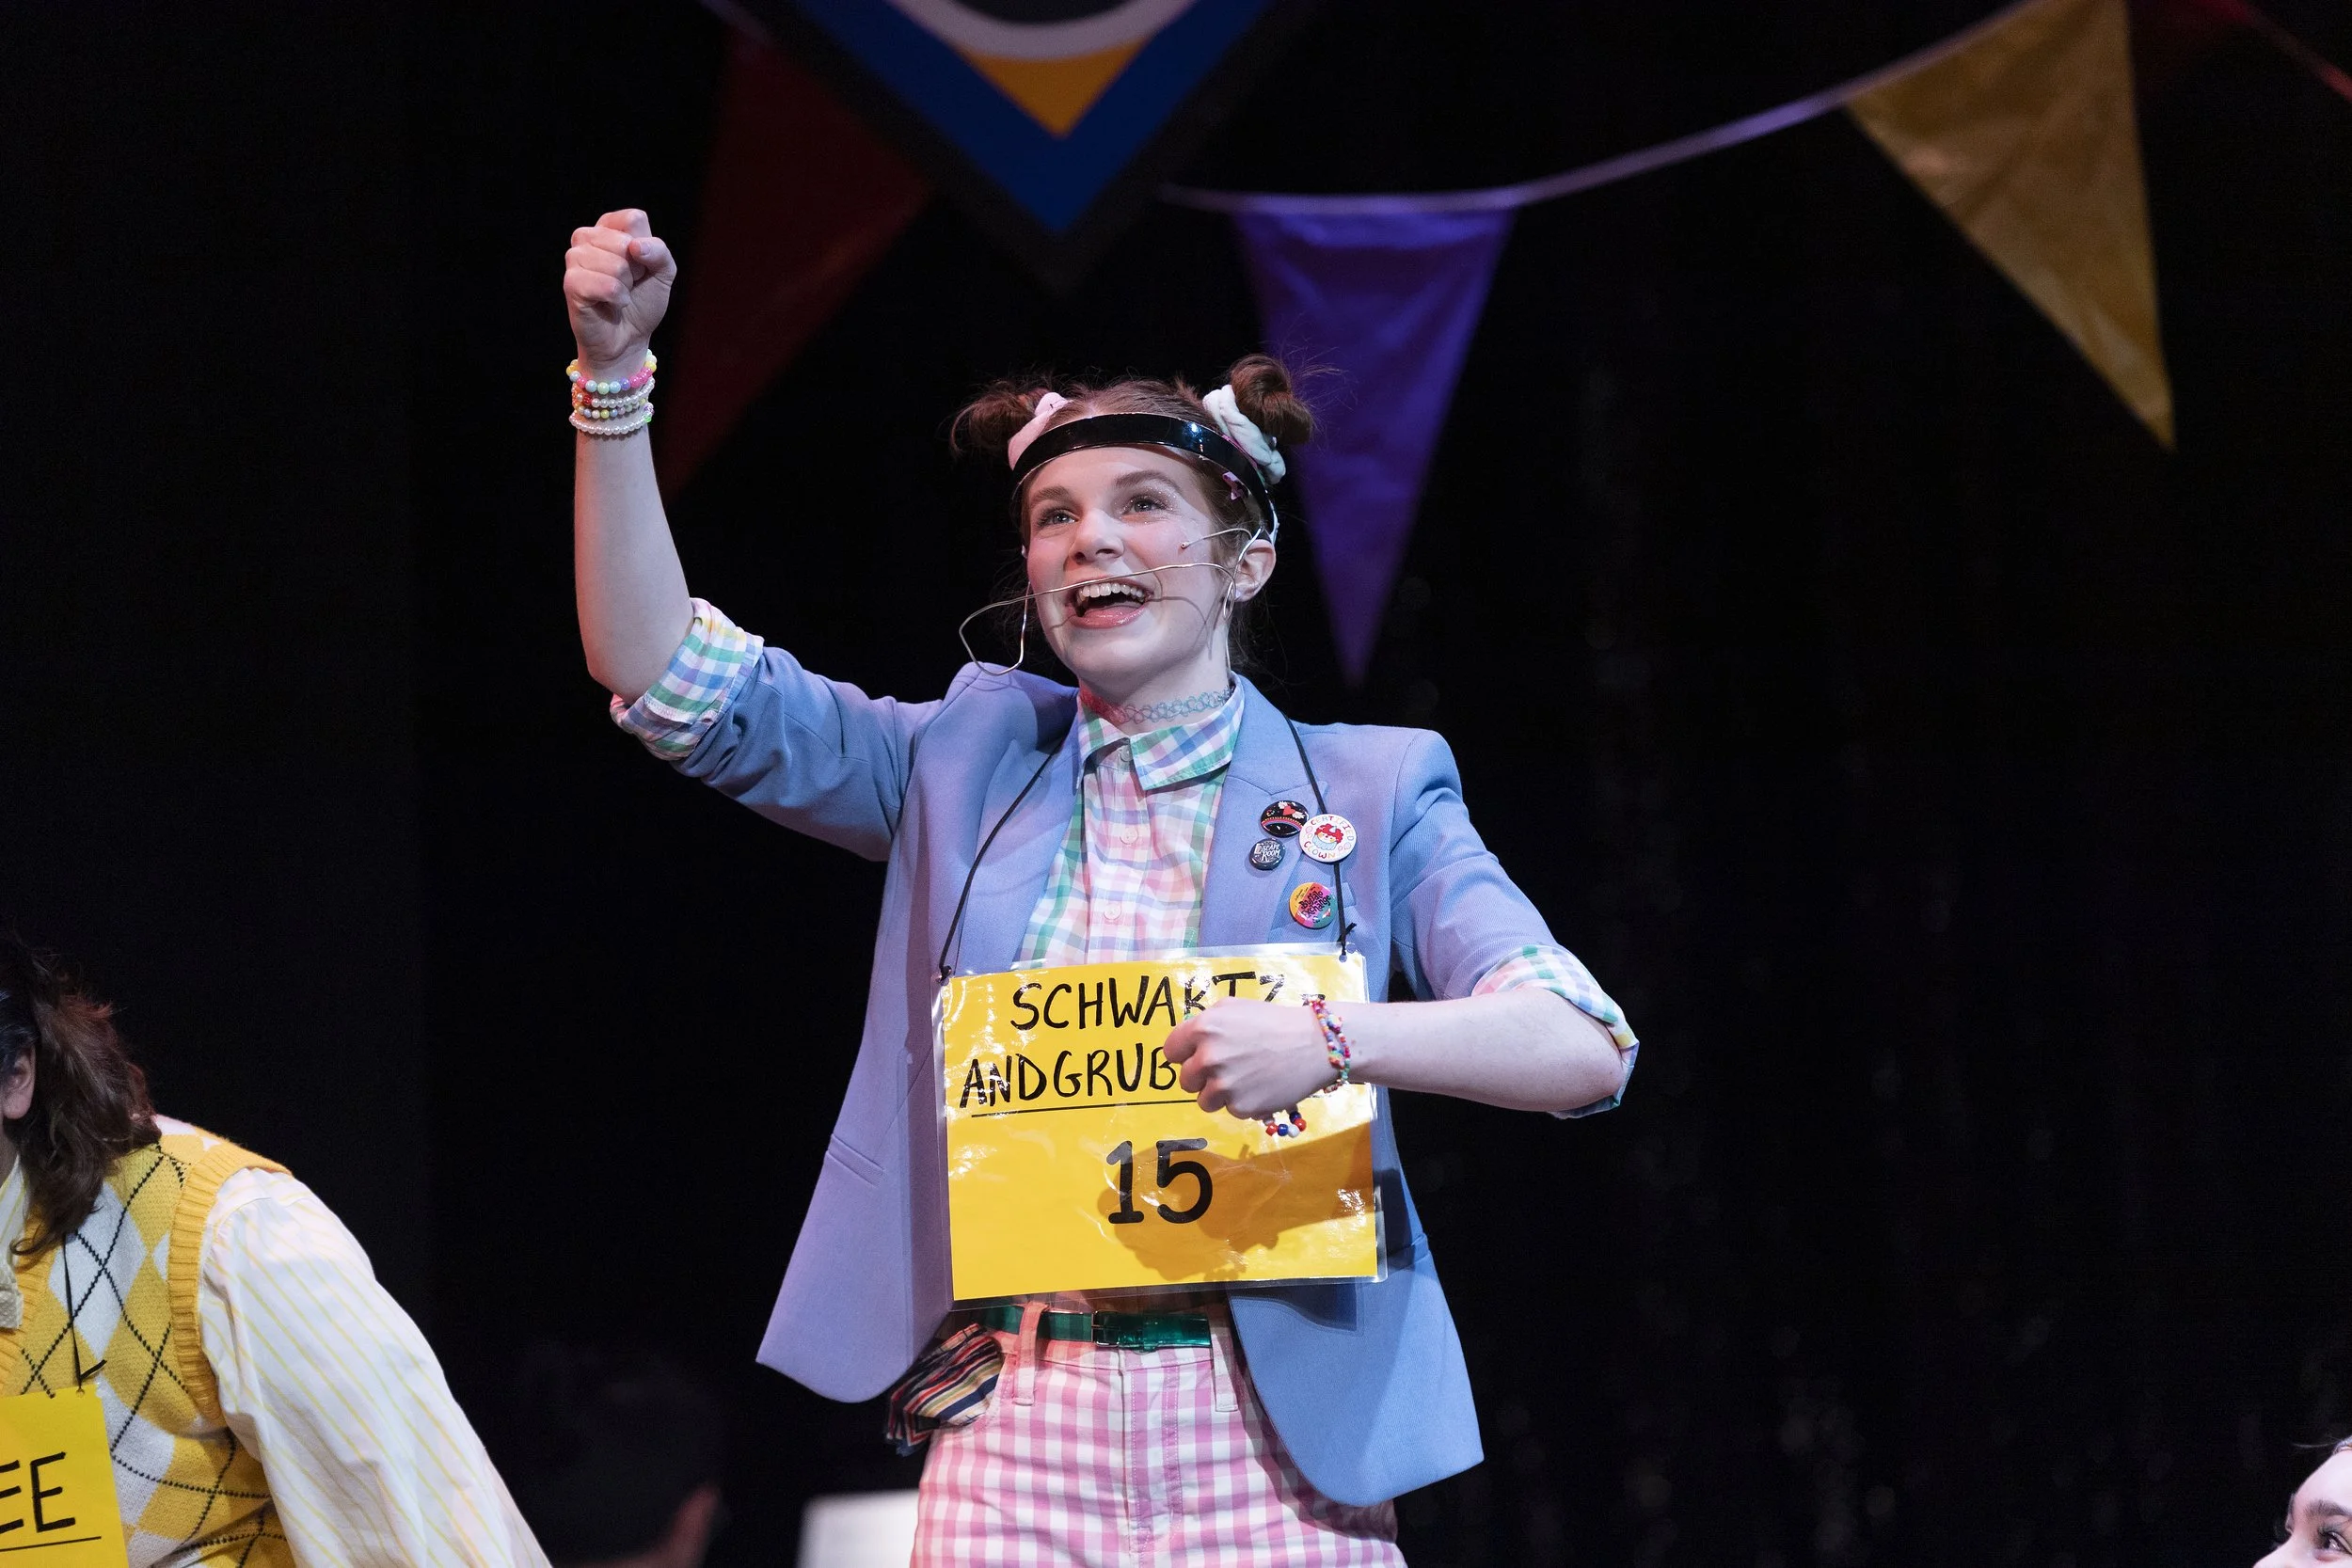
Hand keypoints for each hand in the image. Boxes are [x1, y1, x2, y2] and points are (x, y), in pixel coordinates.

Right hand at [564, 209, 675, 374]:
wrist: (629, 339)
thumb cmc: (642, 302)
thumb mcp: (663, 273)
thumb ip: (659, 252)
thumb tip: (636, 246)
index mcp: (608, 227)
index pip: (633, 219)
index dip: (645, 248)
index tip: (639, 267)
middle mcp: (587, 237)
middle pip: (624, 242)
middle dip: (635, 270)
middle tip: (627, 285)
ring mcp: (575, 258)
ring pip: (616, 264)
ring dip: (625, 287)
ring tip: (618, 295)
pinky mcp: (571, 283)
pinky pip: (604, 284)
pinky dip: (617, 299)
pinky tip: (611, 305)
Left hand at [1161, 1000, 1335, 1119]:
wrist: (1314, 1045)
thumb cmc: (1273, 1022)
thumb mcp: (1234, 1008)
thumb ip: (1205, 1024)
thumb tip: (1187, 1043)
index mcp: (1204, 1029)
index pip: (1170, 1051)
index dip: (1184, 1054)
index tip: (1196, 1056)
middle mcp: (1209, 1058)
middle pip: (1185, 1080)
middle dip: (1202, 1076)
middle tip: (1226, 1069)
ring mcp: (1225, 1085)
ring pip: (1204, 1100)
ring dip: (1219, 1094)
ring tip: (1244, 1079)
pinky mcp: (1241, 1107)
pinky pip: (1230, 1110)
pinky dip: (1242, 1102)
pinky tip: (1260, 1087)